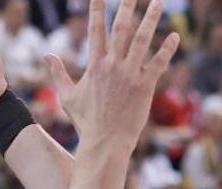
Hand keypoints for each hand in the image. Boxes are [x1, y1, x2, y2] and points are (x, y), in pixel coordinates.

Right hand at [45, 0, 177, 145]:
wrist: (105, 142)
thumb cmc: (87, 122)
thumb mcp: (67, 96)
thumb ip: (58, 73)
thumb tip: (47, 55)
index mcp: (95, 65)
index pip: (96, 29)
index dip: (97, 8)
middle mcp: (112, 65)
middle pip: (121, 27)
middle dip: (127, 5)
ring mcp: (130, 74)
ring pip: (142, 39)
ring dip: (151, 18)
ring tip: (158, 1)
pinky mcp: (145, 86)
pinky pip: (158, 63)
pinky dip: (167, 49)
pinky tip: (174, 36)